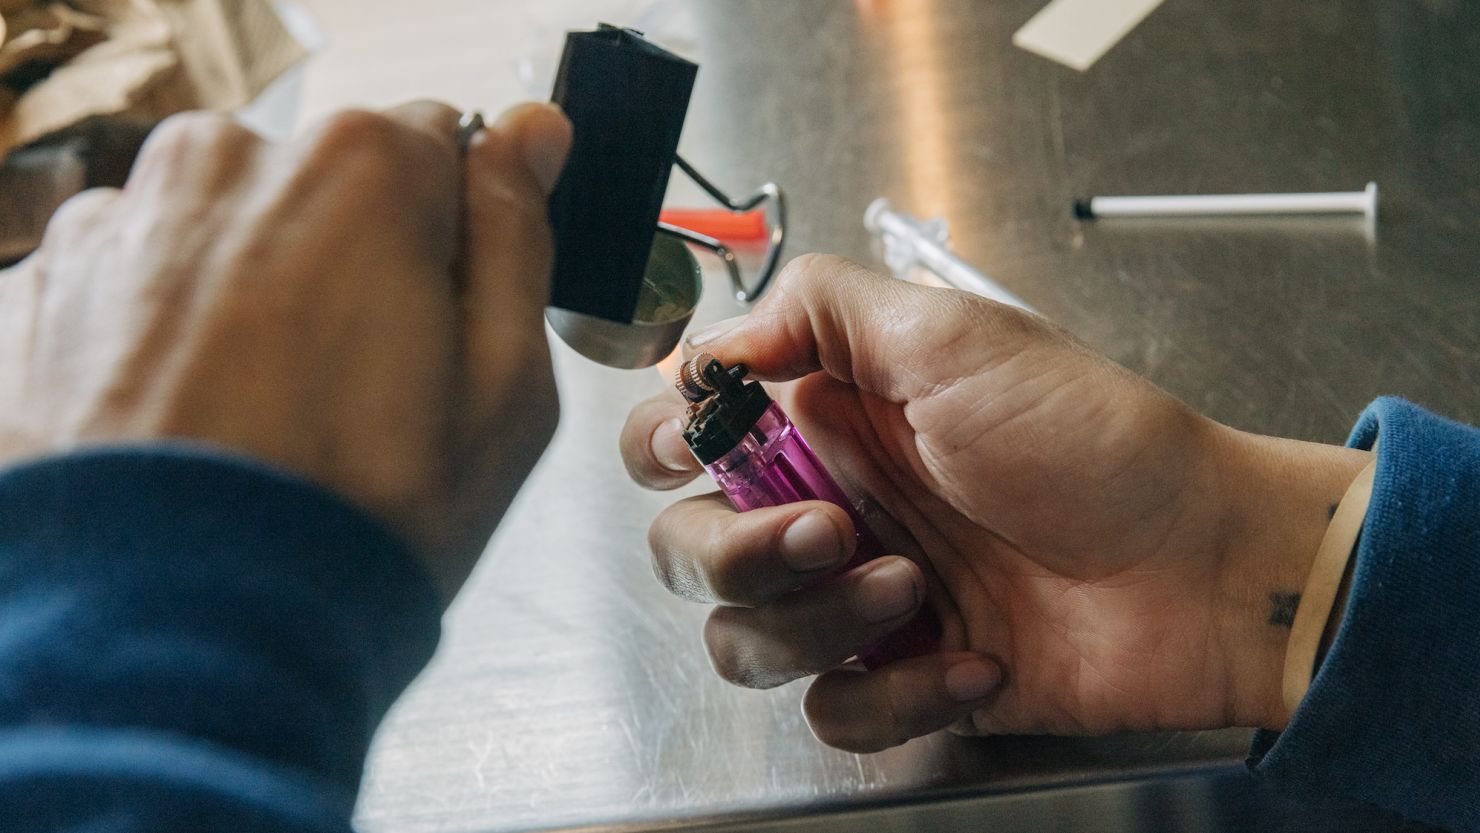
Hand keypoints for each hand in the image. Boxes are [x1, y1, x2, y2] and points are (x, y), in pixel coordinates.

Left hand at [0, 101, 572, 601]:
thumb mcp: (505, 391)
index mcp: (364, 171)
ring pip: (228, 227)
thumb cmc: (354, 525)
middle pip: (327, 183)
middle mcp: (231, 165)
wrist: (176, 634)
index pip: (443, 143)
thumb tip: (531, 135)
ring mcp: (123, 222)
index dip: (456, 238)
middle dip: (352, 259)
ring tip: (264, 416)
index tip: (439, 320)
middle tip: (356, 389)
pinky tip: (192, 419)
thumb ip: (519, 237)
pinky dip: (168, 330)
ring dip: (254, 292)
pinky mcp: (45, 286)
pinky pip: (140, 277)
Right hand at [621, 255, 1370, 750]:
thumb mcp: (955, 335)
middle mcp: (830, 508)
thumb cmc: (1096, 442)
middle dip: (738, 551)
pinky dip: (898, 694)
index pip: (684, 436)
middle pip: (690, 549)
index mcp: (828, 422)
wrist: (1204, 566)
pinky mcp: (908, 679)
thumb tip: (711, 341)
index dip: (664, 447)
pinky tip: (977, 658)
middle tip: (830, 528)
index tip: (696, 446)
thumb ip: (820, 310)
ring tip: (917, 588)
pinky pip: (836, 712)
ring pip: (745, 641)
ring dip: (819, 623)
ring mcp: (863, 600)